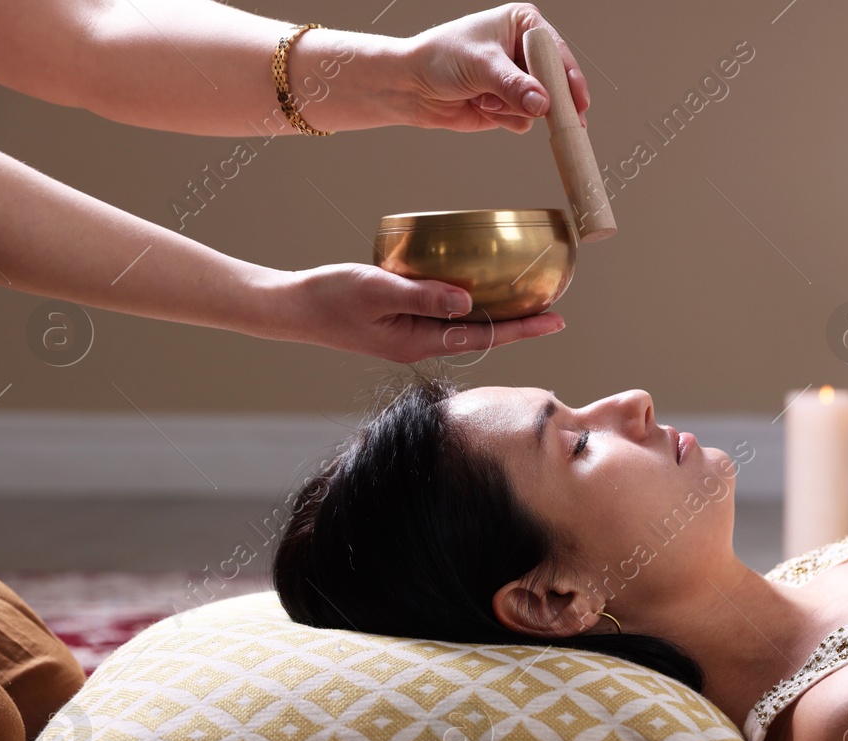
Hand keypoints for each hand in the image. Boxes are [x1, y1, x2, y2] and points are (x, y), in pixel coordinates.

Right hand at [266, 262, 565, 362]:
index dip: (523, 327)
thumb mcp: (377, 290)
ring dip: (497, 313)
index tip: (556, 319)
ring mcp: (411, 334)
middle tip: (555, 308)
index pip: (485, 334)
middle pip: (483, 333)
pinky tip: (478, 290)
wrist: (292, 308)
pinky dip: (469, 303)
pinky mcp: (401, 322)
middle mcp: (422, 343)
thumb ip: (422, 295)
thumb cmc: (329, 297)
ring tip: (528, 299)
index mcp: (420, 341)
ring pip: (466, 324)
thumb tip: (468, 301)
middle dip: (520, 322)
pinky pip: (445, 314)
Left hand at [394, 3, 589, 132]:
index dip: (569, 78)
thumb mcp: (481, 65)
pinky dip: (503, 118)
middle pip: (556, 83)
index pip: (556, 52)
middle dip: (545, 99)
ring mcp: (520, 80)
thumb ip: (514, 85)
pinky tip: (481, 105)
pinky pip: (524, 121)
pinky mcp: (512, 105)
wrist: (412, 85)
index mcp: (523, 25)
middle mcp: (525, 52)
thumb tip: (542, 104)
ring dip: (511, 108)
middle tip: (556, 116)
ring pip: (539, 106)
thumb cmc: (440, 58)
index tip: (577, 101)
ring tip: (484, 97)